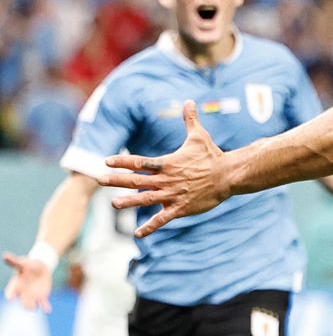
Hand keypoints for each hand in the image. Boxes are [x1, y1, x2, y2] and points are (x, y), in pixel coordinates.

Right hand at [3, 253, 53, 312]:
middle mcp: (23, 293)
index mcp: (16, 285)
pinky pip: (43, 304)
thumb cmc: (28, 265)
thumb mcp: (21, 263)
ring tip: (35, 307)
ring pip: (31, 304)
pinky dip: (45, 307)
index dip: (10, 294)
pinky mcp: (42, 297)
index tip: (10, 298)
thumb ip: (13, 261)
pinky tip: (48, 310)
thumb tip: (5, 255)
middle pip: (22, 301)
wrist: (40, 267)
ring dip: (33, 306)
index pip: (10, 291)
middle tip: (27, 305)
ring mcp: (32, 296)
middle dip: (24, 303)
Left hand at [98, 101, 229, 237]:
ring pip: (146, 199)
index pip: (140, 162)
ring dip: (129, 202)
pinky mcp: (180, 208)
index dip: (122, 161)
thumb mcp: (199, 136)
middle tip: (100, 180)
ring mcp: (172, 195)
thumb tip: (189, 101)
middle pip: (137, 181)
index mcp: (168, 163)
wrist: (228, 175)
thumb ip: (190, 120)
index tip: (106, 160)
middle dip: (117, 180)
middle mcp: (166, 180)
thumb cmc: (212, 155)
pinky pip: (162, 219)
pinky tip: (138, 234)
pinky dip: (150, 227)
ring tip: (114, 204)